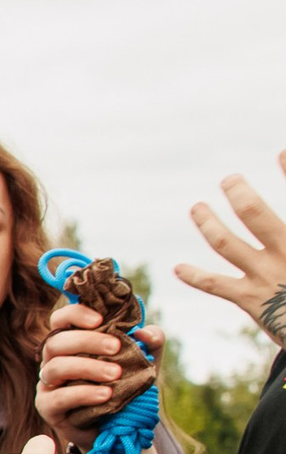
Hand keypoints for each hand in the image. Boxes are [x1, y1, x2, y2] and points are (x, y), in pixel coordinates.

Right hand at [35, 302, 163, 442]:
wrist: (120, 426)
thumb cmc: (126, 386)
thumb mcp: (145, 361)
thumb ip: (151, 342)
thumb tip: (144, 332)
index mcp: (71, 342)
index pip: (60, 319)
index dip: (75, 314)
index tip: (100, 319)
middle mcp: (53, 360)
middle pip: (56, 342)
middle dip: (87, 341)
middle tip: (116, 347)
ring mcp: (47, 384)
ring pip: (56, 368)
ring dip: (87, 367)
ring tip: (116, 374)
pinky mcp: (48, 407)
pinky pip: (59, 398)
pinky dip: (83, 394)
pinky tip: (106, 395)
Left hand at [172, 153, 285, 345]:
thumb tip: (281, 192)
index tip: (280, 152)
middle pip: (256, 214)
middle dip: (239, 194)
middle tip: (229, 180)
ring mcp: (266, 276)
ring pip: (228, 243)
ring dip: (208, 224)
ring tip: (197, 208)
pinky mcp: (251, 300)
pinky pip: (217, 285)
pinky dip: (196, 276)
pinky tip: (178, 269)